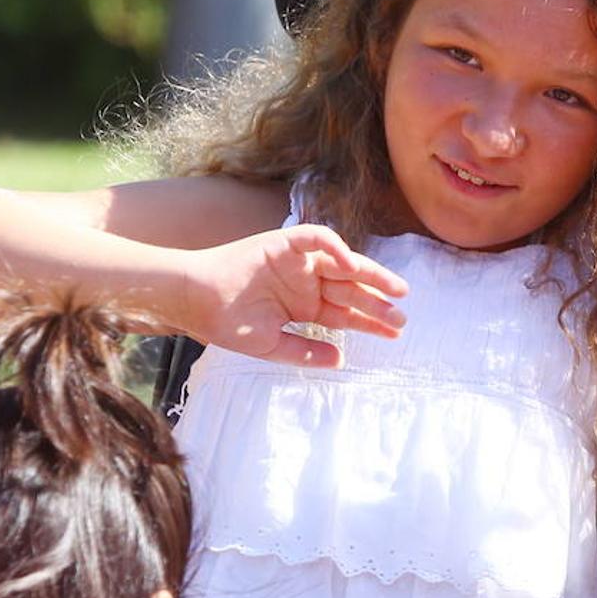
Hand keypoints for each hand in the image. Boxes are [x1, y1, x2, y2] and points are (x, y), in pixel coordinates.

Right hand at [176, 224, 408, 365]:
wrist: (194, 304)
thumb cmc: (227, 325)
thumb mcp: (273, 345)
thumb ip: (307, 350)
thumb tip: (341, 359)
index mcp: (305, 304)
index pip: (346, 311)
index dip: (371, 320)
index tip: (395, 332)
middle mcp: (306, 281)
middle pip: (350, 289)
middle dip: (377, 301)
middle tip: (402, 315)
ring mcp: (296, 261)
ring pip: (342, 263)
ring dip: (368, 275)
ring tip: (395, 290)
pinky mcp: (283, 242)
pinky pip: (315, 238)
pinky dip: (335, 246)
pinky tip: (351, 265)